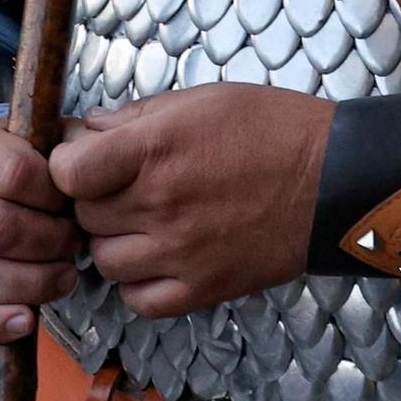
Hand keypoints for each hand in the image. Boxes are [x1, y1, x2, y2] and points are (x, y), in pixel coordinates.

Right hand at [0, 119, 82, 344]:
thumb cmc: (22, 158)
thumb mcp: (43, 136)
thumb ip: (69, 144)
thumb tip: (92, 166)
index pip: (14, 173)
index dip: (52, 194)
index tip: (73, 201)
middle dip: (48, 243)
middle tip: (74, 244)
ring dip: (30, 284)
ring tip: (63, 277)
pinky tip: (25, 320)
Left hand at [50, 85, 334, 318]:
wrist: (333, 181)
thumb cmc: (274, 129)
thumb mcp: (202, 100)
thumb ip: (137, 116)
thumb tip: (85, 131)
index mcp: (155, 149)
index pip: (67, 172)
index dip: (66, 165)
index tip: (82, 160)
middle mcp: (160, 204)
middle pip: (83, 216)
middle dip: (92, 200)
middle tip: (118, 186)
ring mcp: (179, 253)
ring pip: (104, 261)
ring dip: (112, 241)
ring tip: (141, 221)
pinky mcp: (200, 289)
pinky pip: (137, 300)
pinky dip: (136, 282)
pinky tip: (156, 256)